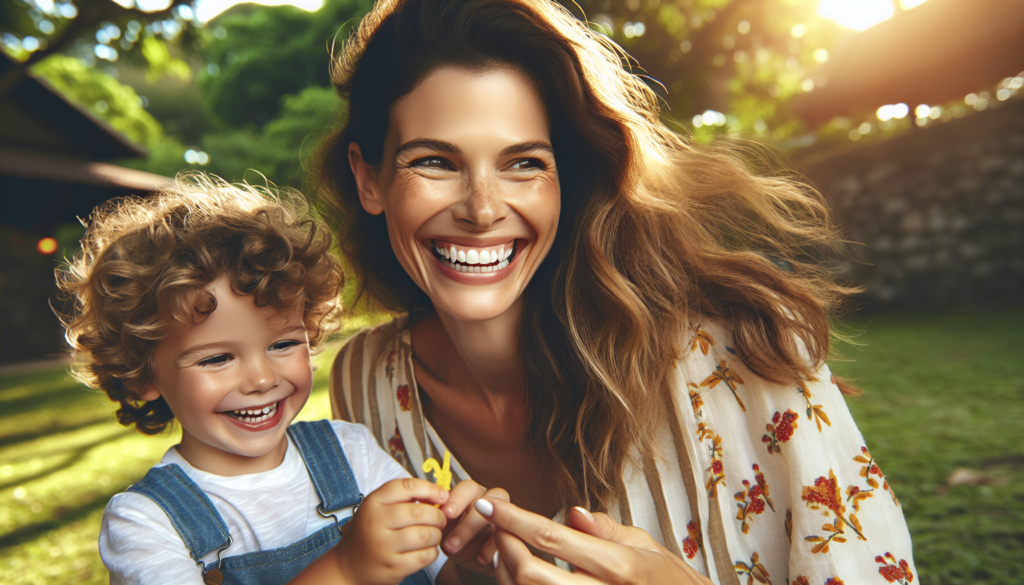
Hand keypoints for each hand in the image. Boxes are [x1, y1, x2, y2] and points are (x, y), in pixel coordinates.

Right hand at [334, 477, 449, 584]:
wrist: (349, 566)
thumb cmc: (371, 532)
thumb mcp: (378, 508)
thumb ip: (404, 498)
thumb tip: (441, 494)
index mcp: (372, 503)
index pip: (406, 487)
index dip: (430, 489)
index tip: (443, 495)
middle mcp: (375, 523)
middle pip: (419, 512)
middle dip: (438, 515)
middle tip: (441, 519)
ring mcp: (383, 547)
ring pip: (425, 535)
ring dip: (437, 534)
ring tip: (434, 535)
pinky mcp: (392, 568)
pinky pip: (424, 556)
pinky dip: (432, 552)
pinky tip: (427, 550)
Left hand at [437, 480, 510, 579]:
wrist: (472, 559)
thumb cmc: (456, 538)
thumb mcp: (445, 528)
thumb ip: (439, 517)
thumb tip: (426, 512)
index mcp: (471, 494)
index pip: (467, 487)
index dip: (457, 498)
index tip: (445, 514)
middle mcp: (489, 500)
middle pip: (485, 500)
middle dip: (467, 521)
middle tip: (451, 541)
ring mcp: (502, 516)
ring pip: (498, 517)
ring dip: (477, 535)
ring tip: (458, 550)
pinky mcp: (511, 534)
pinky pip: (506, 537)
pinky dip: (491, 549)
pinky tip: (479, 559)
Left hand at [477, 498, 712, 584]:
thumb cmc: (664, 578)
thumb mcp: (645, 545)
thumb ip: (606, 529)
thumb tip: (572, 512)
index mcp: (619, 565)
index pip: (553, 538)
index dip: (514, 520)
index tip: (491, 505)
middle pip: (530, 573)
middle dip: (503, 545)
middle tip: (494, 524)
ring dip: (506, 570)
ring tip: (504, 546)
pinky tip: (517, 572)